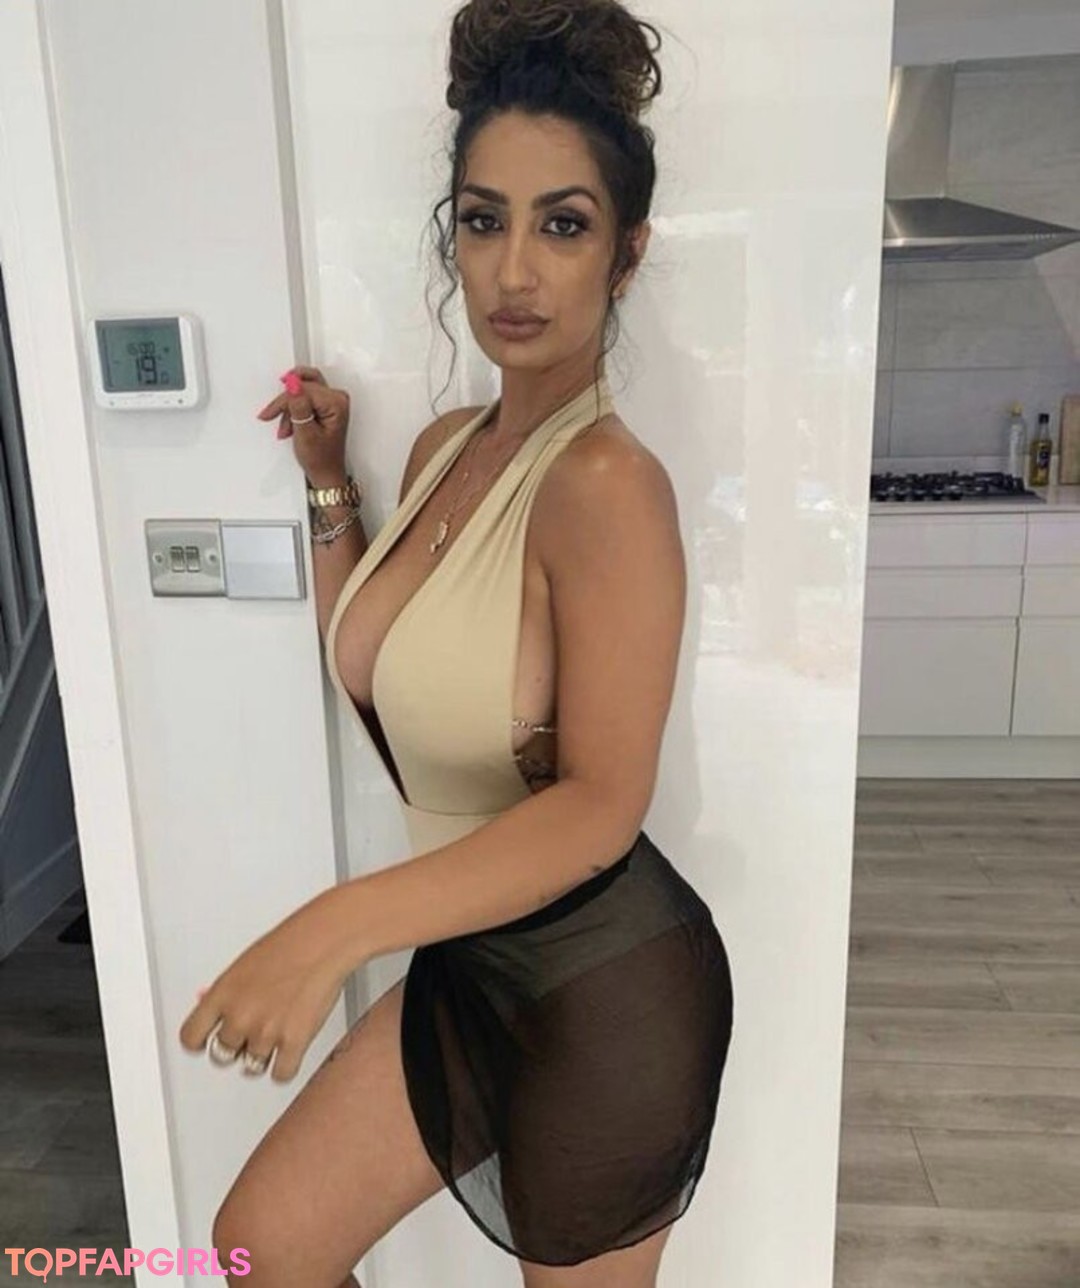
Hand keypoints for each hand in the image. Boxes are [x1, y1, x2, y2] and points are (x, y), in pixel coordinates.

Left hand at [178, 892, 352, 1082]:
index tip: (205, 1043)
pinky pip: (280, 1074)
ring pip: (252, 1067)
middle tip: (249, 1034)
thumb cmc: (289, 944)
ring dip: (262, 1056)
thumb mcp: (245, 964)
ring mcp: (265, 1032)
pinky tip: (289, 1053)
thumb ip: (226, 992)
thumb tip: (208, 1004)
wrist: (323, 941)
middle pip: (222, 1055)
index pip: (191, 1037)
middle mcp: (239, 1016)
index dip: (199, 1042)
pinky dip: (285, 1067)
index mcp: (222, 995)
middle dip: (236, 1046)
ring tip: (274, 1037)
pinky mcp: (294, 1042)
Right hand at [256, 364, 350, 485]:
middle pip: (304, 385)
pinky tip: (291, 424)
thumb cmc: (320, 459)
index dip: (284, 401)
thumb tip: (293, 384)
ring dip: (289, 408)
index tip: (270, 412)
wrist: (325, 473)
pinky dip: (294, 409)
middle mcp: (337, 398)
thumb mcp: (305, 433)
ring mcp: (332, 400)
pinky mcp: (325, 404)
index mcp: (337, 403)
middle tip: (273, 415)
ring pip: (302, 389)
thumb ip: (298, 407)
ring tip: (287, 428)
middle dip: (287, 403)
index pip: (304, 389)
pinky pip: (305, 396)